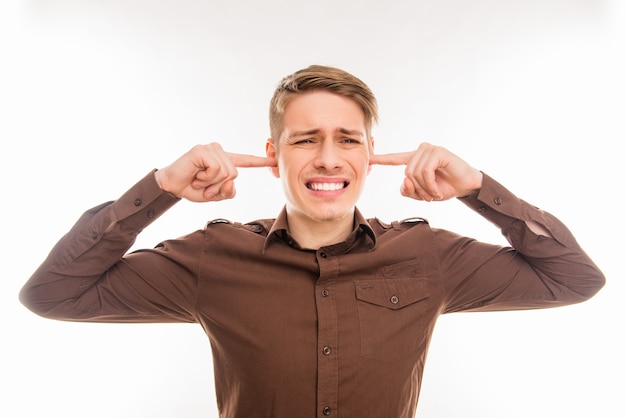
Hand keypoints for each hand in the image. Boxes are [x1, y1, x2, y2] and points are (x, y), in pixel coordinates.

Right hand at [155, 143, 276, 201]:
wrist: (171, 186)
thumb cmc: (193, 188)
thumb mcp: (215, 195)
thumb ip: (228, 192)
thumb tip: (231, 182)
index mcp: (225, 162)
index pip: (246, 161)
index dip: (261, 161)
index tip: (275, 159)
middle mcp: (220, 152)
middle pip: (234, 174)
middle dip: (218, 186)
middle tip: (203, 186)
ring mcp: (211, 150)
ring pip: (227, 172)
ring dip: (211, 183)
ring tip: (199, 181)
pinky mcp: (203, 150)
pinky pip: (216, 169)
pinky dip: (206, 178)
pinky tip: (196, 175)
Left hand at [370, 142, 482, 200]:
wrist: (466, 186)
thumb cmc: (444, 187)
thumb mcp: (422, 193)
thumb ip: (408, 190)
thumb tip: (404, 180)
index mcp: (414, 160)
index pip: (394, 159)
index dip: (380, 159)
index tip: (367, 158)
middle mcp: (420, 151)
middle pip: (406, 174)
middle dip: (417, 190)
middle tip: (429, 197)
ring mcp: (429, 150)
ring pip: (414, 174)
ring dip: (425, 189)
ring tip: (435, 194)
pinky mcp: (438, 151)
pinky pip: (425, 172)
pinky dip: (430, 185)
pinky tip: (438, 191)